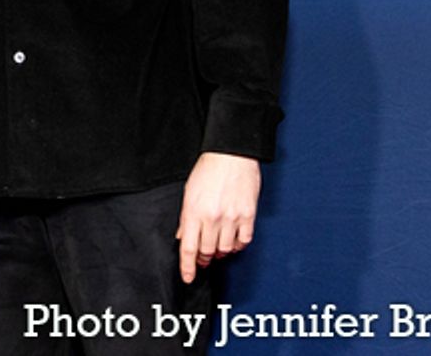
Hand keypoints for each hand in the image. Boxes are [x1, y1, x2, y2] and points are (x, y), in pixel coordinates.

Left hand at [176, 152, 259, 282]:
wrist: (232, 153)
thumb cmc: (209, 169)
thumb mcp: (189, 192)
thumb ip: (186, 217)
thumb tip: (182, 237)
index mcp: (193, 211)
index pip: (188, 248)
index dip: (187, 267)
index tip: (188, 277)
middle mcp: (212, 217)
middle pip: (207, 251)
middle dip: (204, 259)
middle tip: (204, 259)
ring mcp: (231, 217)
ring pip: (225, 249)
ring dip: (220, 253)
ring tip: (218, 249)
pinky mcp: (248, 215)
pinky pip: (244, 241)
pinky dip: (238, 246)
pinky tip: (233, 243)